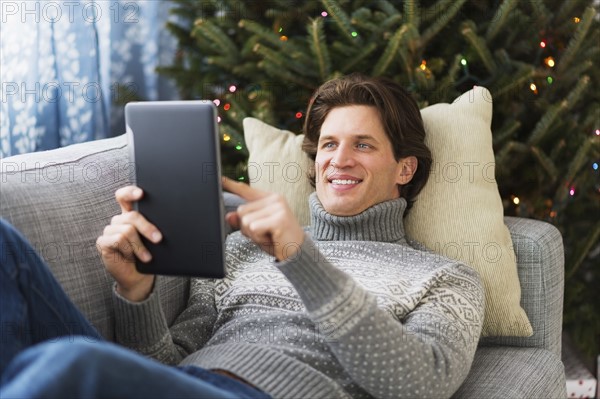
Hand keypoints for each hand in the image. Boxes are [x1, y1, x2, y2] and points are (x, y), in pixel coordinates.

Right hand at [96, 186, 161, 301]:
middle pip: (131, 215)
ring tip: (146, 257)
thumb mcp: (153, 240)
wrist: (139, 276)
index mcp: (130, 215)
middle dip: (147, 227)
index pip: (124, 197)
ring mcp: (109, 231)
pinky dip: (129, 250)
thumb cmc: (148, 255)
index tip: (141, 194)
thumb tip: (168, 220)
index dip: (130, 192)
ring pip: (127, 230)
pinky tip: (132, 257)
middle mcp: (118, 221)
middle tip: (158, 239)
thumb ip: (154, 227)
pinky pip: (118, 240)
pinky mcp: (103, 242)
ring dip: (140, 246)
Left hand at [222, 177, 304, 260]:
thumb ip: (243, 222)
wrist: (297, 252)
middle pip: (241, 211)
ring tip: (269, 236)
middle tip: (265, 233)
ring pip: (246, 221)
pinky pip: (254, 228)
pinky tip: (272, 238)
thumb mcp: (257, 230)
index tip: (220, 179)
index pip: (247, 191)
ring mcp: (278, 208)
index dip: (232, 185)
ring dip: (254, 234)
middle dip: (247, 227)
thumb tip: (229, 216)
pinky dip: (259, 237)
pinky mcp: (279, 219)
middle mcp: (275, 199)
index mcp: (270, 199)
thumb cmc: (278, 240)